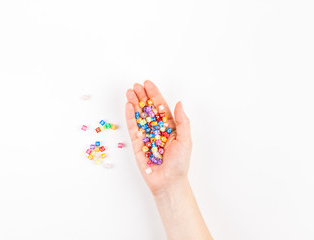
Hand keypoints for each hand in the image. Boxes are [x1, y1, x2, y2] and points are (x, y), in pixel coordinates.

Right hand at [125, 80, 191, 195]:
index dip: (154, 95)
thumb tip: (179, 103)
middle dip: (142, 96)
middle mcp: (157, 129)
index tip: (148, 84)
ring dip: (134, 103)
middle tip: (136, 85)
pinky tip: (127, 105)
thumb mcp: (186, 140)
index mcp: (170, 127)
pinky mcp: (136, 143)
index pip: (160, 107)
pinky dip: (129, 116)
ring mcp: (146, 135)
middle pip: (148, 109)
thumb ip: (182, 121)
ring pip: (139, 116)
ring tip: (129, 92)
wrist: (168, 182)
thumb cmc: (180, 163)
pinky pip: (132, 127)